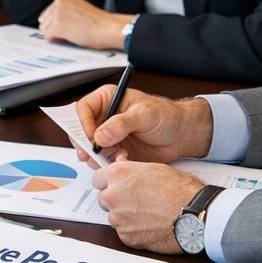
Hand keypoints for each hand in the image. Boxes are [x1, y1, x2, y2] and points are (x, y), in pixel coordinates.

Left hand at [38, 0, 132, 49]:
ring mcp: (57, 14)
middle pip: (44, 21)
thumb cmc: (99, 23)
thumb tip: (49, 22)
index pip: (48, 12)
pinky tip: (69, 37)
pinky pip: (47, 37)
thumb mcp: (79, 9)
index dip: (56, 22)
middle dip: (54, 28)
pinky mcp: (57, 25)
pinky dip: (56, 40)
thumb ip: (65, 11)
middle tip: (71, 31)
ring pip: (45, 29)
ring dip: (56, 35)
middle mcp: (59, 2)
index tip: (67, 25)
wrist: (108, 28)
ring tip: (72, 33)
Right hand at [74, 86, 212, 163]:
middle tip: (90, 154)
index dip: (83, 123)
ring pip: (89, 147)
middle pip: (81, 130)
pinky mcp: (114, 151)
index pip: (83, 109)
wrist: (180, 135)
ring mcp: (108, 135)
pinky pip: (101, 159)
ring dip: (98, 155)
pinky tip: (122, 159)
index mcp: (108, 100)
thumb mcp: (144, 115)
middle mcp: (105, 117)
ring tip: (115, 156)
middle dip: (85, 144)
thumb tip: (100, 135)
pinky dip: (108, 163)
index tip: (91, 137)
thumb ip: (121, 124)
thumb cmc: (166, 116)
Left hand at [90, 161, 207, 253]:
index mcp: (119, 174)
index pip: (98, 178)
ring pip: (114, 216)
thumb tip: (122, 169)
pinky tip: (151, 224)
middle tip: (136, 200)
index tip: (115, 185)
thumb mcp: (155, 168)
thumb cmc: (181, 191)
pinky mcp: (126, 237)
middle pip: (104, 198)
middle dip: (116, 199)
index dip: (108, 182)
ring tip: (148, 213)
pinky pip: (124, 232)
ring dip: (125, 216)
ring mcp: (118, 218)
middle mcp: (113, 195)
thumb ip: (132, 171)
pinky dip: (134, 230)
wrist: (196, 215)